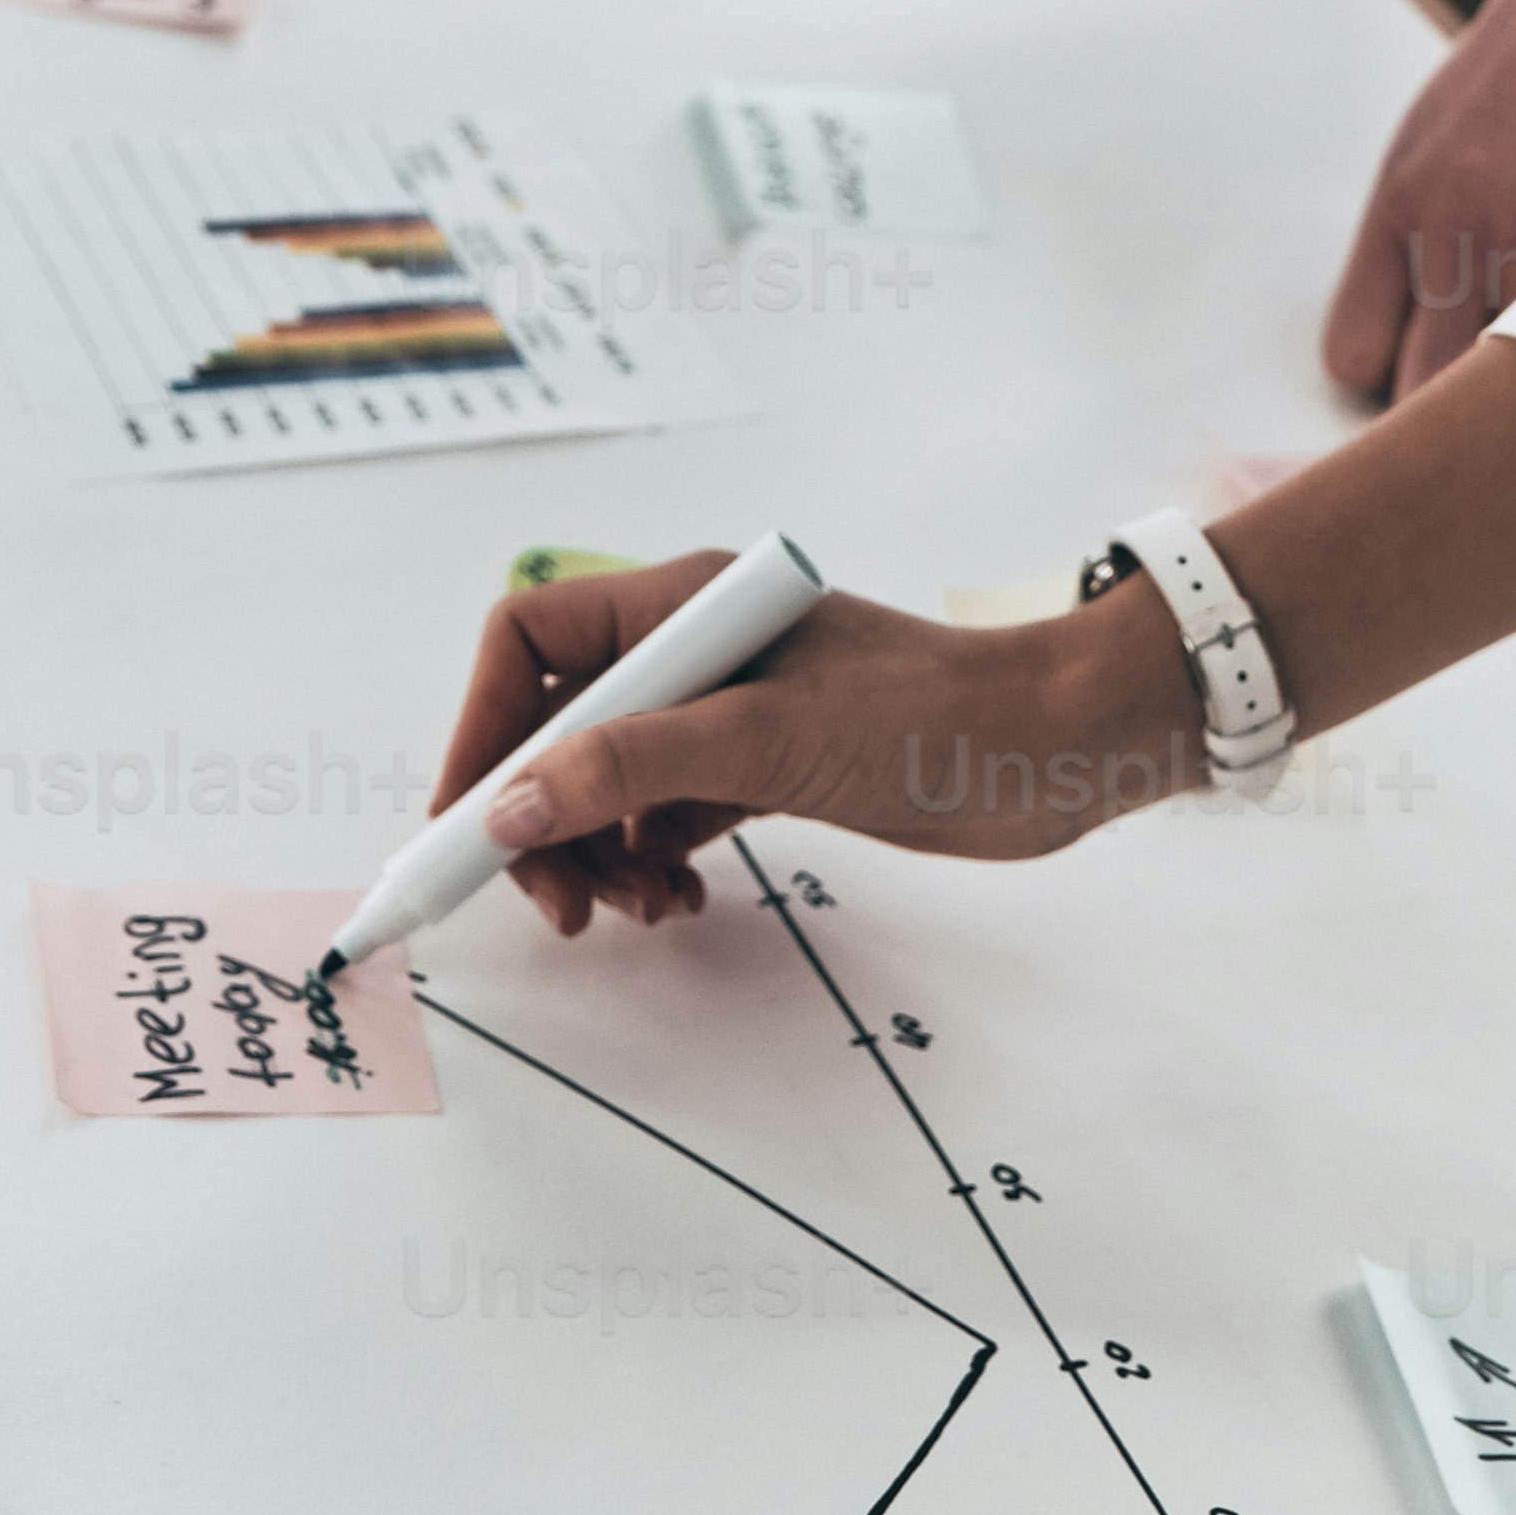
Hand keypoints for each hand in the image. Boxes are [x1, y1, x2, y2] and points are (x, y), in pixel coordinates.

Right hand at [424, 549, 1194, 941]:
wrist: (1050, 749)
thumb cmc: (926, 717)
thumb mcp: (765, 740)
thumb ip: (631, 767)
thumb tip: (508, 807)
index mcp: (680, 603)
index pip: (529, 644)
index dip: (481, 730)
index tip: (465, 827)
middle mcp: (691, 650)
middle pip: (557, 728)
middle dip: (538, 819)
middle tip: (556, 909)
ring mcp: (727, 712)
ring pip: (606, 784)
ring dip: (595, 855)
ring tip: (633, 912)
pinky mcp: (762, 769)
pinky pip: (662, 818)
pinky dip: (649, 863)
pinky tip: (674, 903)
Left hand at [1324, 0, 1515, 398]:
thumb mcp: (1452, 124)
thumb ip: (1437, 227)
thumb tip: (1438, 332)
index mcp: (1401, 199)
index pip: (1356, 358)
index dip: (1395, 389)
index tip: (1434, 392)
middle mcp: (1461, 227)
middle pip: (1429, 401)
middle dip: (1465, 424)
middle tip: (1508, 427)